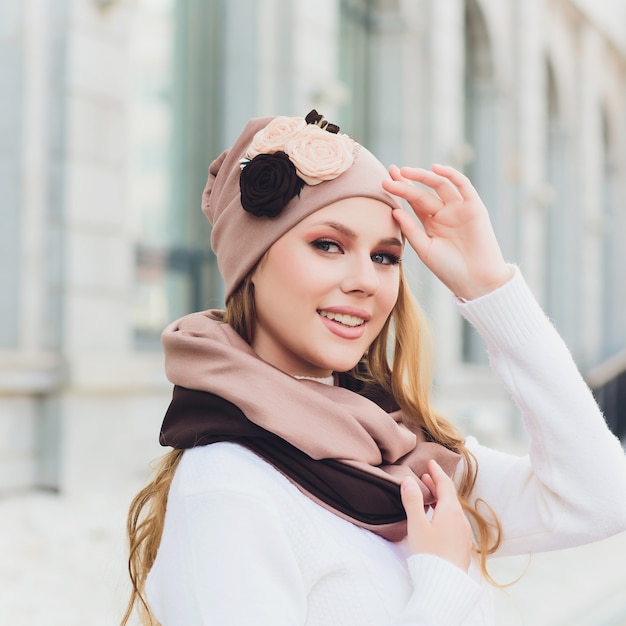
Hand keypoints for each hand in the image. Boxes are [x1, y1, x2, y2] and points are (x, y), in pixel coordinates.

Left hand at [382, 164, 512, 299]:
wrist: (476, 281)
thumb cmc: (449, 269)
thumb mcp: (424, 249)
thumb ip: (410, 230)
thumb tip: (394, 211)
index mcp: (431, 223)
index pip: (413, 202)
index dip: (400, 190)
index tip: (384, 181)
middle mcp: (444, 213)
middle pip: (422, 192)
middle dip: (406, 183)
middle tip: (389, 174)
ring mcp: (459, 209)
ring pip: (439, 185)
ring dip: (423, 177)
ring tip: (405, 172)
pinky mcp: (474, 207)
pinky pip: (463, 186)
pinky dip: (451, 175)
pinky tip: (435, 169)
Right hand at [401, 459, 472, 571]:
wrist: (445, 584)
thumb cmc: (430, 553)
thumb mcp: (417, 524)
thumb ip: (412, 500)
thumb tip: (408, 480)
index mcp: (450, 510)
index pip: (445, 484)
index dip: (437, 471)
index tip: (431, 462)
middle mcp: (460, 519)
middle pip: (449, 495)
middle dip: (438, 484)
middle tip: (426, 475)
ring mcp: (463, 533)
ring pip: (452, 508)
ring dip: (441, 498)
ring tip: (429, 494)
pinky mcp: (461, 545)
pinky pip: (453, 519)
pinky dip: (444, 510)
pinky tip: (436, 517)